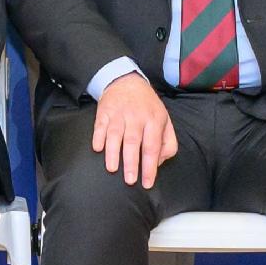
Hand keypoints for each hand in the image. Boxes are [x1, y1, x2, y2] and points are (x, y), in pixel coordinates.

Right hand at [90, 75, 178, 189]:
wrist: (127, 81)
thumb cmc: (147, 106)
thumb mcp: (164, 120)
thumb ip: (167, 143)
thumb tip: (158, 162)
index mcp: (154, 120)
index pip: (152, 147)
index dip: (150, 166)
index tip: (147, 183)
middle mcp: (136, 117)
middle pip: (133, 142)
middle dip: (131, 162)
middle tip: (130, 180)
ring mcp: (119, 114)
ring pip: (115, 134)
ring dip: (113, 152)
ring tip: (112, 168)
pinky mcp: (104, 111)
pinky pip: (100, 125)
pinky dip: (98, 137)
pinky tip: (98, 148)